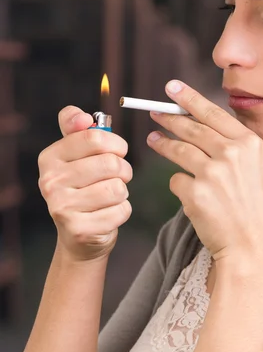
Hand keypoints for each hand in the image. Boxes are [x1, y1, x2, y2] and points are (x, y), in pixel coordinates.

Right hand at [38, 106, 132, 261]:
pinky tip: (108, 213)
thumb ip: (77, 128)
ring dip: (122, 191)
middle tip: (117, 176)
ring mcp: (62, 207)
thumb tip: (82, 117)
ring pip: (118, 188)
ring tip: (110, 195)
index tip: (118, 151)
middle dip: (123, 170)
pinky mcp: (79, 229)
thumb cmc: (83, 186)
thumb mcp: (76, 153)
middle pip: (110, 163)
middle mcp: (50, 181)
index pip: (94, 137)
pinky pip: (121, 210)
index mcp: (50, 157)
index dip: (116, 143)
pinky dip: (122, 211)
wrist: (79, 234)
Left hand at [147, 80, 262, 289]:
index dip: (190, 99)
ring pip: (178, 150)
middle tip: (154, 111)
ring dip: (162, 143)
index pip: (213, 113)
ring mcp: (213, 173)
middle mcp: (232, 154)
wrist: (255, 248)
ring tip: (153, 140)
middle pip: (191, 128)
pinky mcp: (195, 193)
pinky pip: (176, 181)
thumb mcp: (257, 169)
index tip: (172, 88)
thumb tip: (201, 126)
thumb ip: (233, 147)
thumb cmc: (256, 210)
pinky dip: (179, 185)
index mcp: (250, 144)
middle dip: (169, 117)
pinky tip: (189, 193)